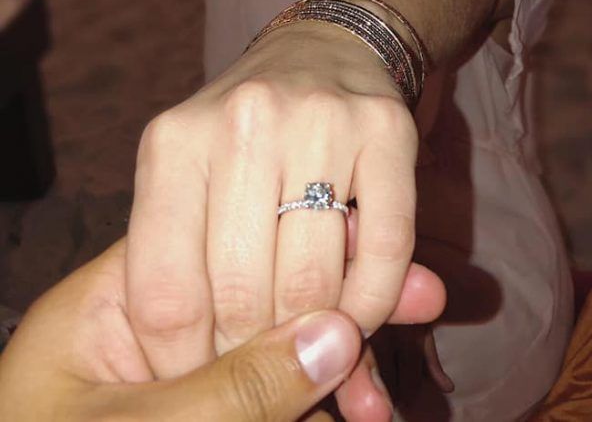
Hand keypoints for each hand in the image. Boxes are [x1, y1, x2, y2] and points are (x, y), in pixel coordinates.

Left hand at [0, 240, 360, 421]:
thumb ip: (230, 390)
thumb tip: (334, 336)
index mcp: (115, 301)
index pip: (219, 243)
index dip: (297, 246)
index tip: (368, 250)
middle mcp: (156, 331)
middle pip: (265, 291)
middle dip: (337, 309)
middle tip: (419, 299)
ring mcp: (190, 376)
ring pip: (282, 348)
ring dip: (345, 366)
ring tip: (394, 392)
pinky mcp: (217, 410)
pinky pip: (281, 394)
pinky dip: (325, 402)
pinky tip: (372, 409)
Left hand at [126, 23, 422, 383]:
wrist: (323, 47)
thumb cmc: (245, 132)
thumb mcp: (193, 178)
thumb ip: (192, 268)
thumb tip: (208, 387)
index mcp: (174, 142)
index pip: (165, 295)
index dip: (184, 364)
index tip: (204, 383)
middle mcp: (243, 123)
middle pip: (242, 297)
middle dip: (252, 355)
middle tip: (263, 368)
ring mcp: (319, 121)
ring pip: (314, 282)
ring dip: (314, 336)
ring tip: (309, 343)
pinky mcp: (386, 129)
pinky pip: (384, 251)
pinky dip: (374, 302)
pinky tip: (359, 312)